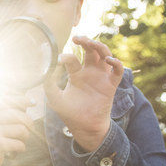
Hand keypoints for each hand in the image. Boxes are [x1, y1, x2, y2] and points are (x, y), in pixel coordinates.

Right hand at [0, 94, 33, 165]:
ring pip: (22, 129)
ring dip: (25, 137)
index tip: (34, 102)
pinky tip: (17, 150)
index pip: (8, 100)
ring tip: (20, 141)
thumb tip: (30, 100)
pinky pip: (19, 144)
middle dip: (29, 122)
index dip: (23, 100)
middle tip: (31, 128)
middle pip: (19, 115)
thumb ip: (6, 110)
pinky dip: (21, 148)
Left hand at [45, 36, 122, 150]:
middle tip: (77, 38)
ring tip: (91, 43)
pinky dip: (116, 63)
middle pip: (91, 50)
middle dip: (86, 41)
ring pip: (105, 54)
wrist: (84, 127)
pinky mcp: (111, 85)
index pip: (73, 59)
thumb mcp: (55, 98)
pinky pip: (118, 70)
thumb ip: (49, 85)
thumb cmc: (70, 113)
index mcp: (76, 74)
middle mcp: (90, 72)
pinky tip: (108, 60)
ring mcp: (101, 77)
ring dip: (99, 46)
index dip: (66, 56)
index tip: (59, 59)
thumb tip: (47, 70)